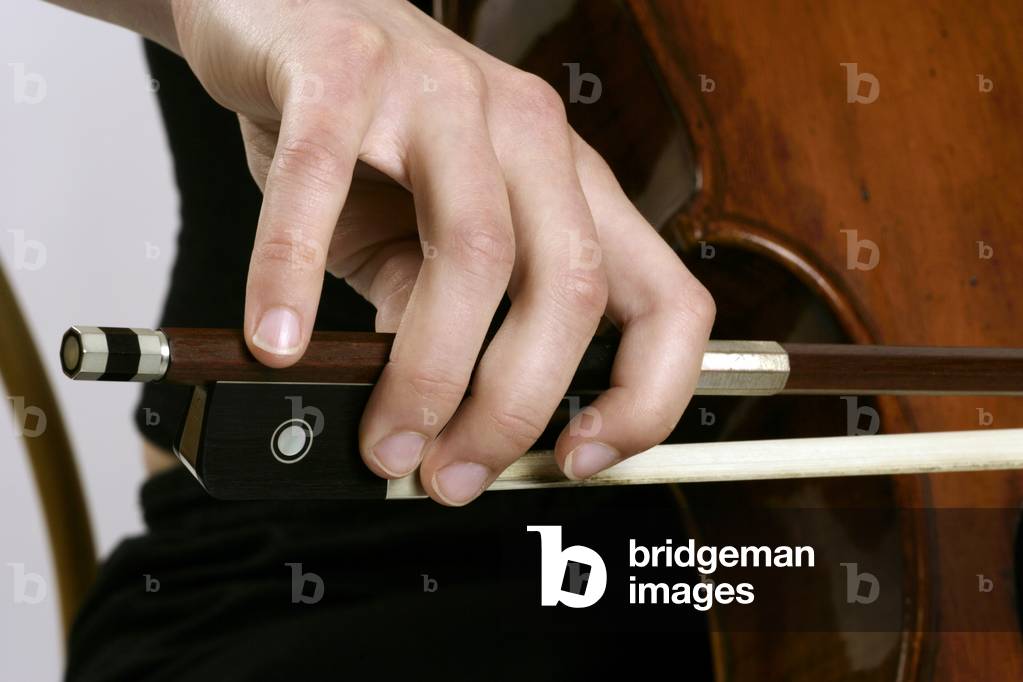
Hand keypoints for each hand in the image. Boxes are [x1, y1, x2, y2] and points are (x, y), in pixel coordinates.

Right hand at [171, 0, 714, 503]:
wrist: (286, 12)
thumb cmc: (370, 135)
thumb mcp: (425, 238)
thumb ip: (446, 317)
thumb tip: (446, 420)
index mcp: (571, 185)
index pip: (667, 300)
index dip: (648, 396)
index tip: (578, 460)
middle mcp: (528, 133)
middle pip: (566, 289)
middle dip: (513, 409)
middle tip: (450, 475)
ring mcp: (444, 93)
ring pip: (471, 248)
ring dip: (428, 370)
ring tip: (384, 439)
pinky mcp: (345, 69)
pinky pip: (323, 182)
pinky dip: (296, 272)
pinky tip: (279, 338)